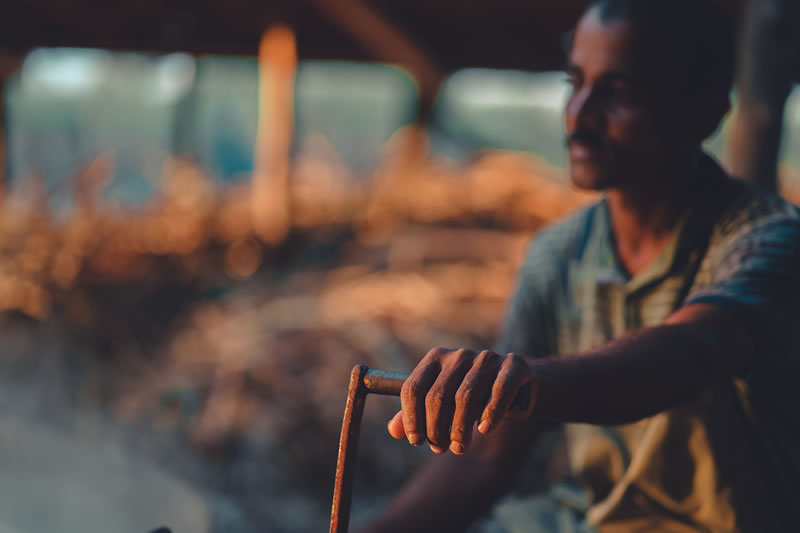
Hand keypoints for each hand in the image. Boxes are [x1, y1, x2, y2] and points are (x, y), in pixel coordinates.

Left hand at [387, 348, 536, 454]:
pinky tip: (485, 429)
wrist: (518, 385)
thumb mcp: (443, 404)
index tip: (416, 441)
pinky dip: (490, 414)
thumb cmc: (473, 398)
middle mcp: (459, 355)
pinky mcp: (513, 366)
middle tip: (440, 449)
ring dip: (461, 429)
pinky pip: (498, 392)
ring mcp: (487, 358)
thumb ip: (416, 415)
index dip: (411, 418)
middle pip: (437, 396)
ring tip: (460, 447)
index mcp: (436, 358)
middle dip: (436, 429)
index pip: (413, 388)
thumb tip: (393, 431)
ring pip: (466, 397)